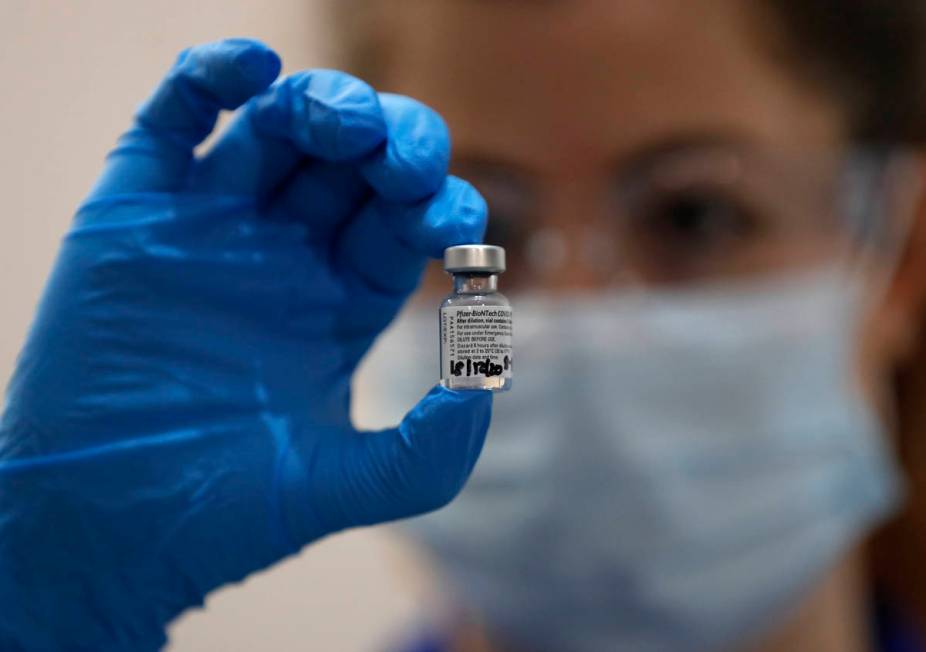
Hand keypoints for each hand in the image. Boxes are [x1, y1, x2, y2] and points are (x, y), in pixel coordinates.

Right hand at [0, 39, 491, 650]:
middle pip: (353, 165)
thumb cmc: (226, 514)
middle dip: (392, 144)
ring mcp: (211, 228)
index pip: (405, 224)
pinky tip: (253, 67)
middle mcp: (284, 256)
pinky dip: (208, 76)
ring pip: (276, 130)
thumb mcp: (347, 485)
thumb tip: (490, 377)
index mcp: (340, 303)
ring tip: (343, 121)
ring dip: (320, 104)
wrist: (109, 530)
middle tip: (405, 157)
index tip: (457, 219)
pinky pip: (173, 120)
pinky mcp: (136, 213)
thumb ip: (433, 448)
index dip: (439, 205)